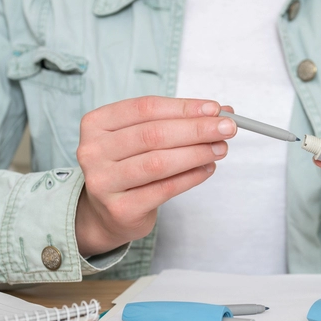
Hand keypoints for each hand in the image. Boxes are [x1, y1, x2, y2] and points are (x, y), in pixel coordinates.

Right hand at [75, 96, 235, 256]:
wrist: (106, 213)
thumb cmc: (128, 166)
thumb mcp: (142, 138)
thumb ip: (176, 122)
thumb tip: (220, 112)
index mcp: (96, 123)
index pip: (146, 108)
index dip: (184, 107)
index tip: (215, 109)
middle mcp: (93, 151)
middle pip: (153, 134)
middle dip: (196, 129)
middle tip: (227, 128)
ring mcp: (103, 182)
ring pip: (159, 162)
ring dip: (196, 153)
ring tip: (220, 148)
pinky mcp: (121, 209)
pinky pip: (164, 189)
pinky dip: (191, 177)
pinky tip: (208, 168)